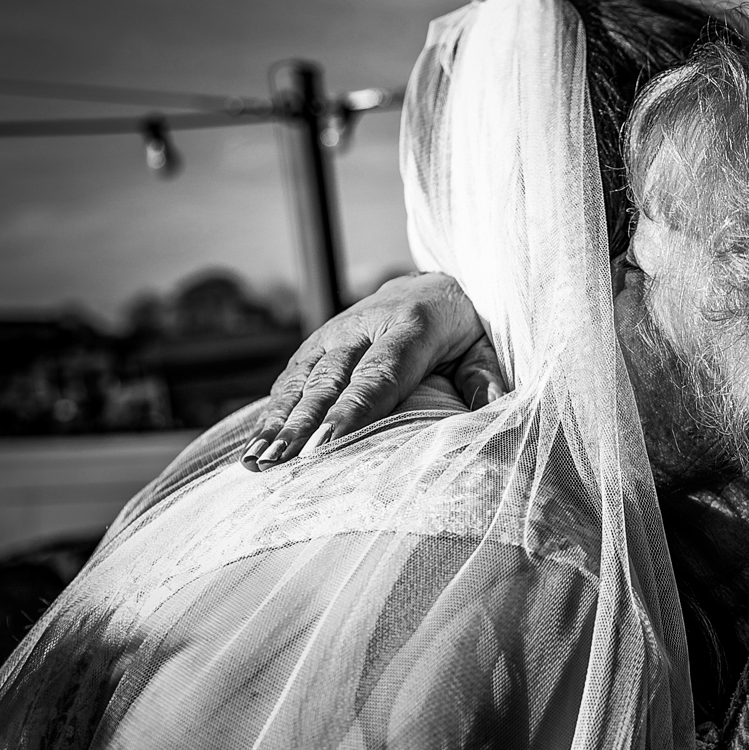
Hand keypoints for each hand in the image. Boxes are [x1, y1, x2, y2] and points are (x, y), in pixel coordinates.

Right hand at [242, 271, 503, 469]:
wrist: (434, 286)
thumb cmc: (464, 330)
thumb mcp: (484, 349)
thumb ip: (486, 379)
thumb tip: (492, 411)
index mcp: (411, 326)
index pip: (378, 376)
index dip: (351, 413)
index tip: (326, 447)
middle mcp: (365, 325)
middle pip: (330, 382)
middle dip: (301, 425)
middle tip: (279, 462)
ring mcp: (335, 332)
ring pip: (303, 380)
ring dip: (277, 421)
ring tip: (256, 460)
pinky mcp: (318, 342)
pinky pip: (291, 377)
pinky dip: (272, 410)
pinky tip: (256, 443)